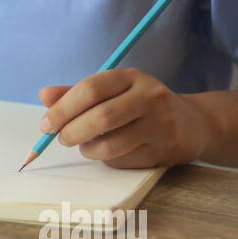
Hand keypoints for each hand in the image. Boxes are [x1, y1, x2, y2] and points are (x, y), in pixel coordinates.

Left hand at [37, 68, 219, 167]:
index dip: (62, 108)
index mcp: (132, 77)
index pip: (90, 89)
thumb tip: (44, 95)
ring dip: (88, 149)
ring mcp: (160, 125)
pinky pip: (123, 161)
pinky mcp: (164, 151)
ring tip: (85, 145)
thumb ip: (77, 93)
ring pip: (110, 145)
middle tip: (60, 138)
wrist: (192, 123)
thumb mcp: (113, 91)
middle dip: (71, 131)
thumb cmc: (140, 105)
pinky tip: (109, 152)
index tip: (45, 124)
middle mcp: (150, 97)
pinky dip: (107, 160)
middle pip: (100, 117)